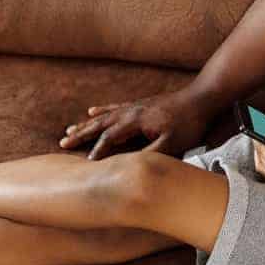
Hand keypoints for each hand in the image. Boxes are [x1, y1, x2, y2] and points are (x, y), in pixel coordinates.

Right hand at [58, 87, 211, 159]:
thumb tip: (130, 165)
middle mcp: (131, 111)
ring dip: (86, 124)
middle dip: (81, 134)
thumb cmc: (189, 123)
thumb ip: (151, 154)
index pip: (110, 138)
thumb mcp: (173, 144)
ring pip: (104, 116)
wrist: (202, 98)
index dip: (96, 152)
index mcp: (136, 121)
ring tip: (70, 129)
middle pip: (100, 124)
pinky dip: (102, 110)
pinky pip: (115, 107)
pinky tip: (92, 111)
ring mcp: (134, 106)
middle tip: (62, 142)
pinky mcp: (140, 104)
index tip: (84, 165)